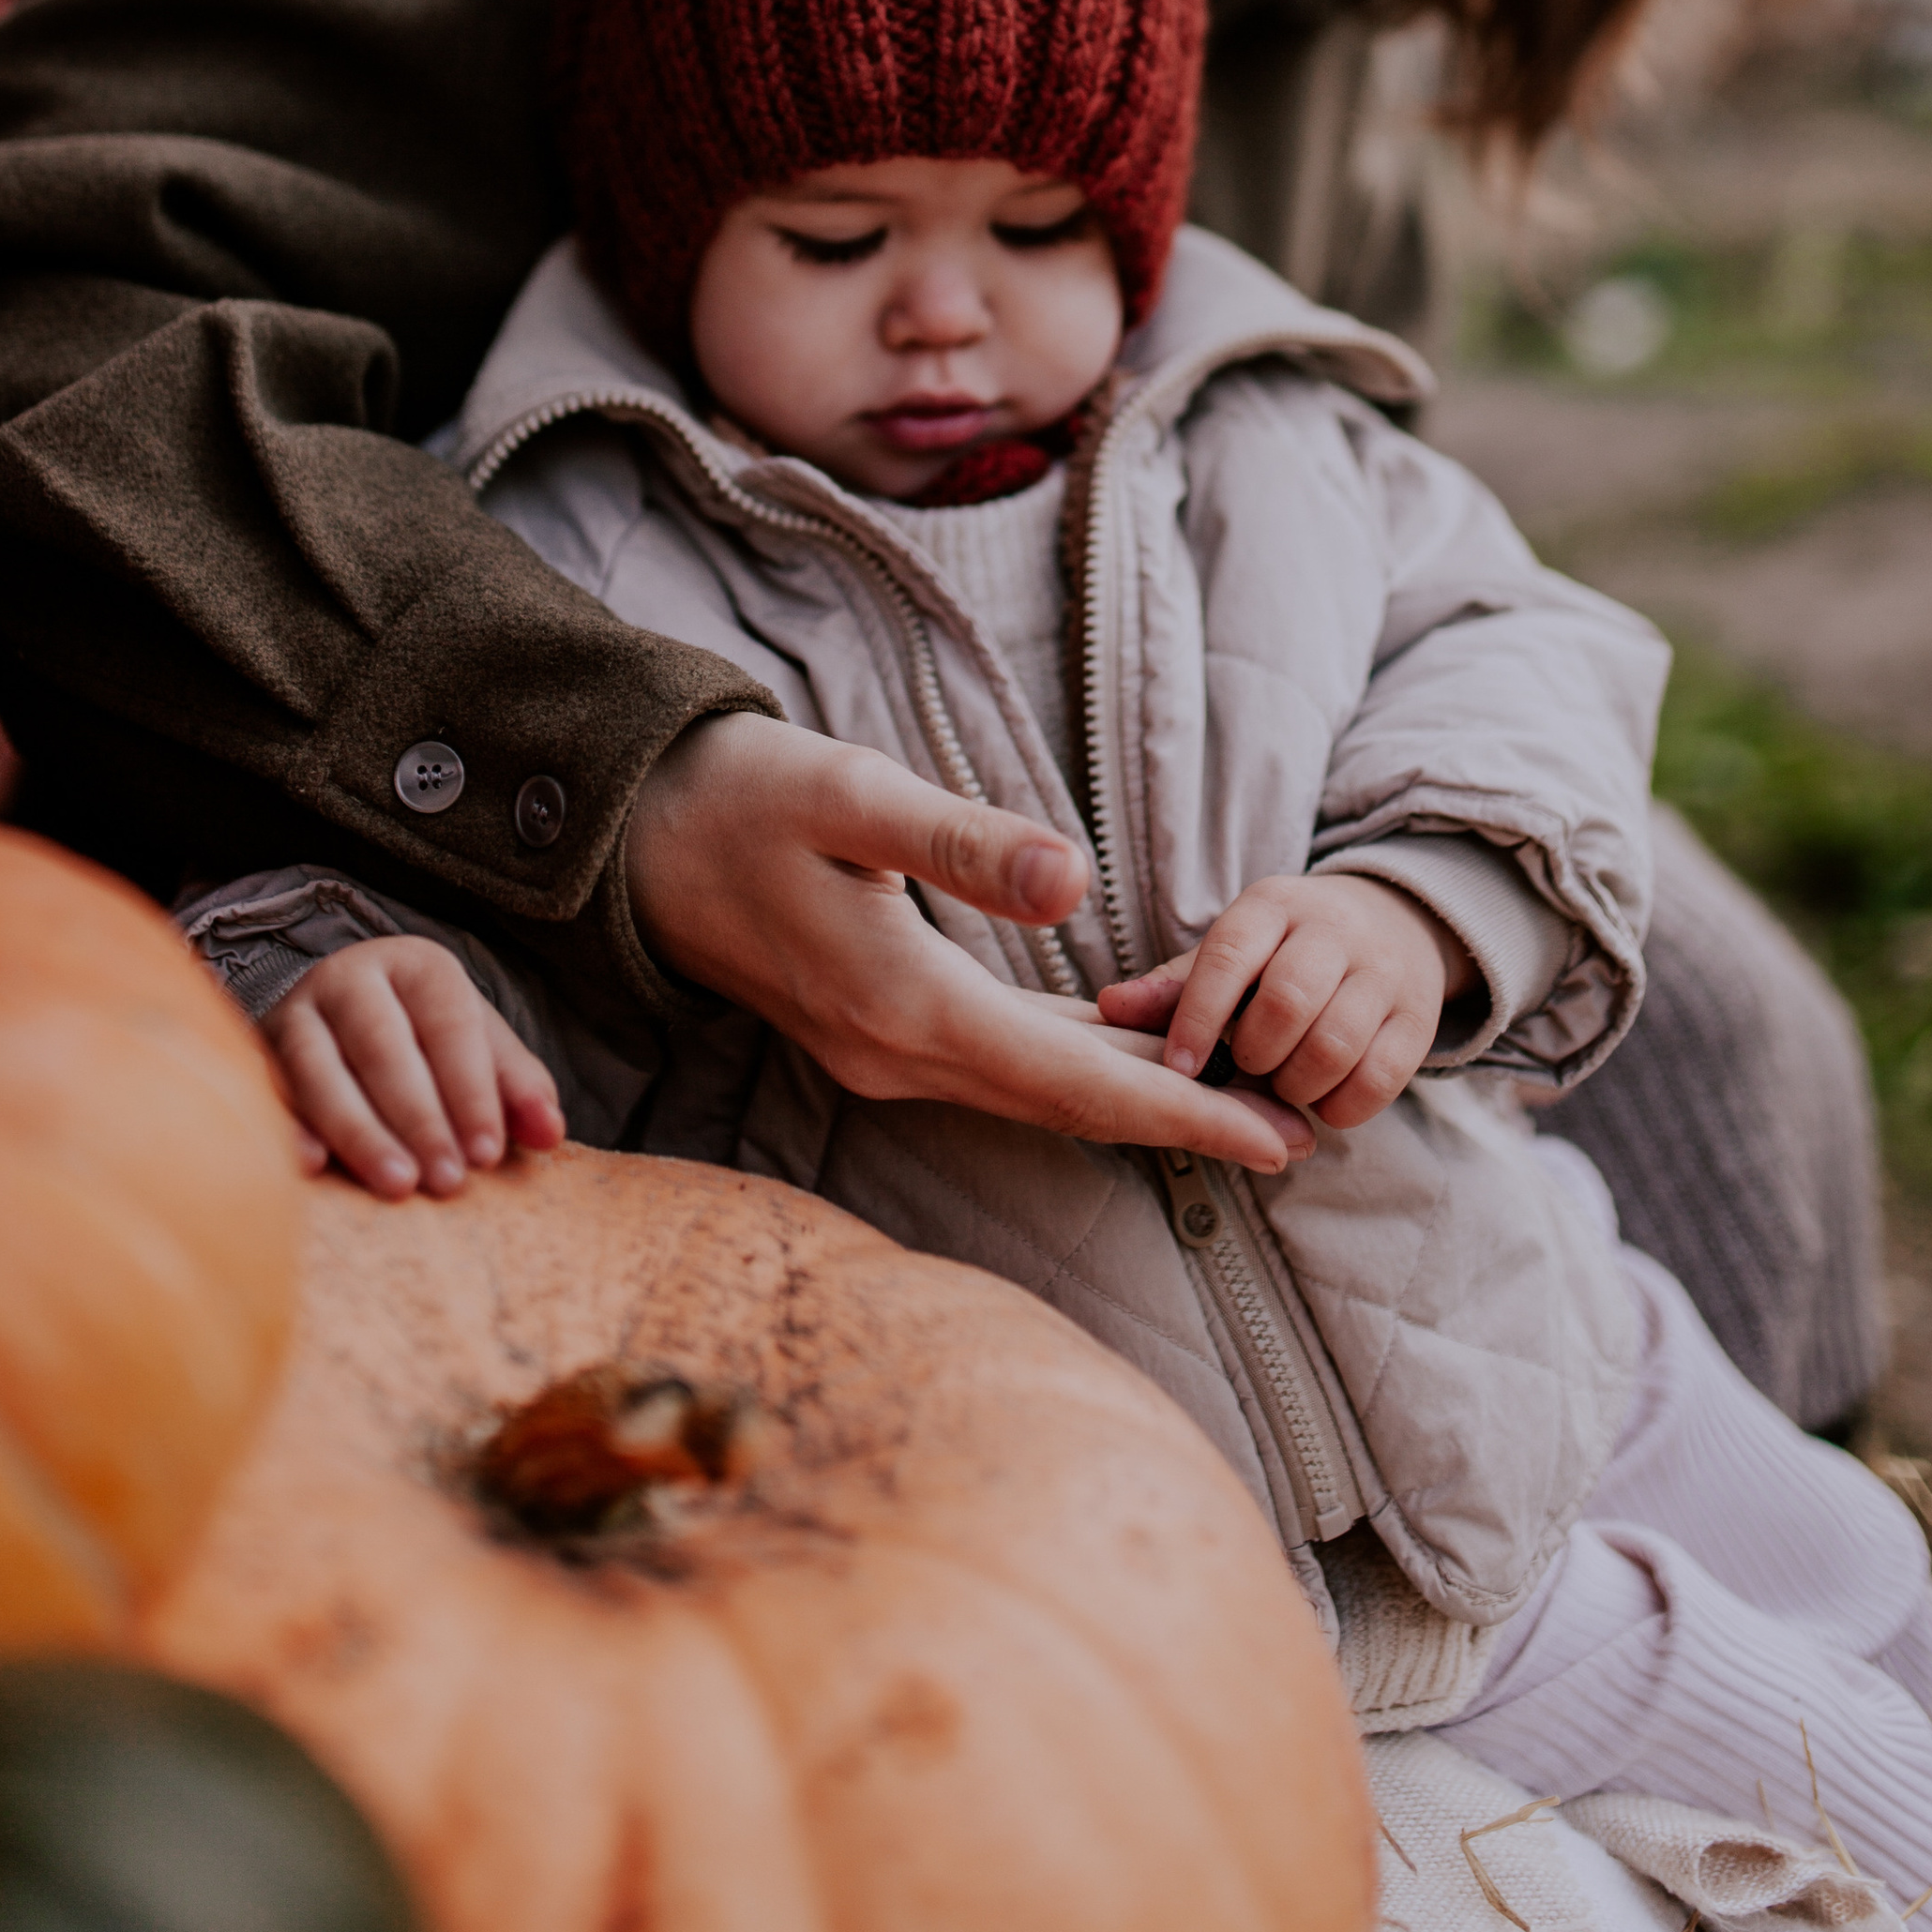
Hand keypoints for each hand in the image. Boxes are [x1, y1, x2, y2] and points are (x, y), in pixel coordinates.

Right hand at [262, 937, 565, 1198]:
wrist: (336, 1012)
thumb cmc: (424, 1038)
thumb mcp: (478, 1047)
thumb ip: (517, 1087)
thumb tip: (550, 1133)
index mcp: (417, 966)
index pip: (448, 1024)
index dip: (471, 1089)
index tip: (488, 1153)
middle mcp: (351, 979)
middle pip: (384, 1046)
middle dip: (420, 1118)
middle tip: (448, 1181)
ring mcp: (296, 1012)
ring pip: (321, 1068)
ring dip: (360, 1131)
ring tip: (398, 1185)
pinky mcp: (257, 1051)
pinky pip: (269, 1089)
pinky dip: (287, 1126)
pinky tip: (310, 1167)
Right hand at [627, 713, 1313, 1175]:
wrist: (630, 833)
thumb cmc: (742, 796)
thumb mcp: (851, 796)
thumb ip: (963, 843)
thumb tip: (1078, 881)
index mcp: (904, 1006)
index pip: (1075, 1082)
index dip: (1185, 1111)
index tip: (1277, 1136)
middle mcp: (896, 1054)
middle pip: (1068, 1107)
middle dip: (1185, 1122)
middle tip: (1301, 1133)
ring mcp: (879, 1052)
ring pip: (1036, 1093)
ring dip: (1136, 1099)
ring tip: (1240, 1102)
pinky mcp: (873, 1029)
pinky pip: (998, 1067)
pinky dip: (1075, 1068)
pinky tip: (1125, 1049)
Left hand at [1096, 875, 1471, 1131]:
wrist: (1392, 924)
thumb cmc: (1285, 953)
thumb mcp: (1232, 951)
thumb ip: (1172, 986)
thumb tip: (1107, 1007)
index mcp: (1272, 905)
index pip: (1229, 956)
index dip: (1198, 1017)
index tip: (1178, 1068)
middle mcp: (1333, 930)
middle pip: (1287, 1004)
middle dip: (1254, 1055)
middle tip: (1246, 1066)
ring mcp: (1383, 972)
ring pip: (1334, 1045)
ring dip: (1296, 1084)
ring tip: (1282, 1079)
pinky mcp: (1418, 1017)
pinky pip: (1380, 1080)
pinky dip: (1341, 1106)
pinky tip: (1322, 1098)